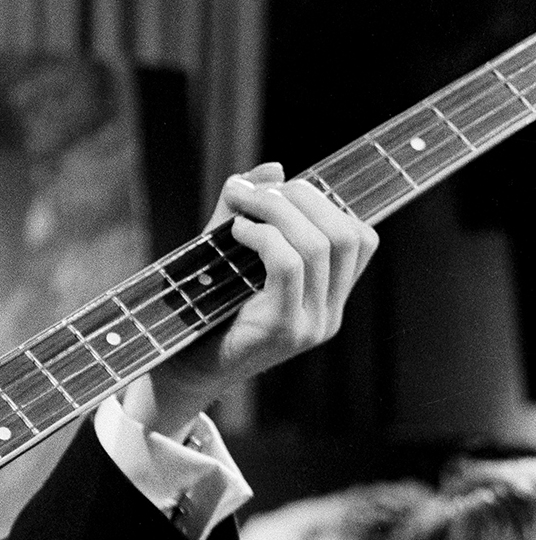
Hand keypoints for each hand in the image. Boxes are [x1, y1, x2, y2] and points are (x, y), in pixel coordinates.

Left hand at [123, 163, 377, 435]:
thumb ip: (250, 213)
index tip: (277, 190)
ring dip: (277, 211)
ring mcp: (312, 325)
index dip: (325, 203)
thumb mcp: (227, 256)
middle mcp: (329, 313)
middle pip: (346, 234)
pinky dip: (264, 237)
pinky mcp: (284, 330)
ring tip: (239, 207)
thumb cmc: (203, 313)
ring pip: (320, 245)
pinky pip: (289, 266)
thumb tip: (274, 167)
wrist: (179, 372)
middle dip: (300, 199)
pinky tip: (236, 232)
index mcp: (328, 297)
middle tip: (251, 191)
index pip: (360, 239)